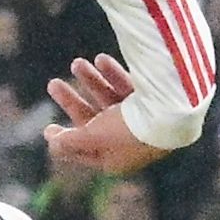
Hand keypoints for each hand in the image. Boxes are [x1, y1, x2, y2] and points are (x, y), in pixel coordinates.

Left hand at [40, 53, 166, 176]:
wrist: (171, 112)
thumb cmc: (128, 129)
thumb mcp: (92, 137)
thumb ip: (70, 141)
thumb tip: (53, 144)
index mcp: (115, 160)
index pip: (85, 152)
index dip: (65, 140)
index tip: (48, 128)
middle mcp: (128, 144)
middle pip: (93, 123)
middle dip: (72, 102)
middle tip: (53, 84)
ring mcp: (141, 123)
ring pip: (108, 101)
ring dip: (91, 81)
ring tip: (76, 62)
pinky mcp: (152, 104)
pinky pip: (127, 88)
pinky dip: (113, 74)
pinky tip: (101, 59)